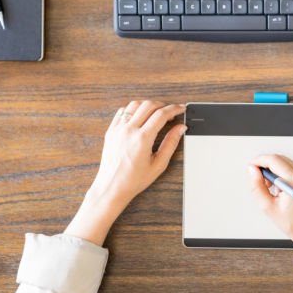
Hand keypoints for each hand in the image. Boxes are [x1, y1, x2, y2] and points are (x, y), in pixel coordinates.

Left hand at [65, 100, 184, 244]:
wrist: (112, 187)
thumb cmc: (133, 180)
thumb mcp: (158, 164)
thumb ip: (171, 143)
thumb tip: (180, 129)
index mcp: (142, 139)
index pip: (161, 114)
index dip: (174, 109)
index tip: (181, 109)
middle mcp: (129, 131)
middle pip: (149, 105)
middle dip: (163, 105)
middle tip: (171, 111)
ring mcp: (118, 129)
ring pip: (135, 104)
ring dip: (148, 104)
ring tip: (156, 112)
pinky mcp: (111, 131)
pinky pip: (122, 112)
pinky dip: (133, 109)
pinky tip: (139, 116)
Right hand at [247, 154, 292, 266]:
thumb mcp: (268, 207)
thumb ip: (257, 186)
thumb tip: (253, 171)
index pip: (274, 160)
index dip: (259, 161)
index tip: (252, 165)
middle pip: (281, 159)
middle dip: (267, 166)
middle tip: (262, 180)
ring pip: (288, 163)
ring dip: (277, 170)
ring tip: (275, 189)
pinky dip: (287, 174)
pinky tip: (285, 188)